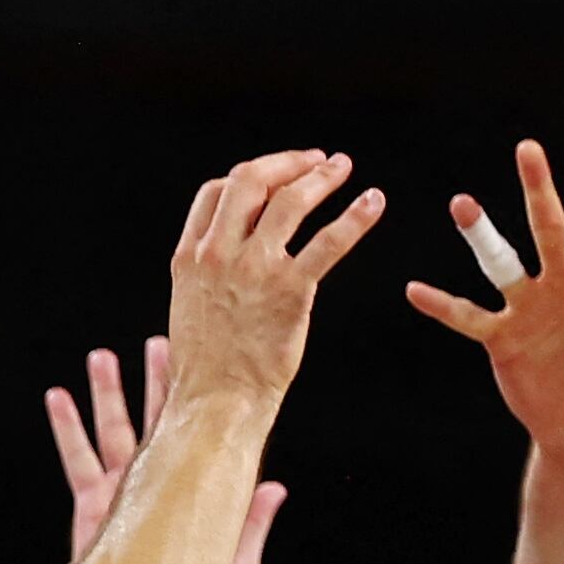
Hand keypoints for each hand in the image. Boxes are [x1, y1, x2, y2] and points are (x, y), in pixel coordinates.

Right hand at [46, 336, 283, 563]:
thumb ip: (250, 525)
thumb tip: (276, 487)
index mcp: (195, 492)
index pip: (200, 434)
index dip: (200, 399)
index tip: (205, 362)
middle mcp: (159, 484)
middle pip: (157, 420)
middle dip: (156, 381)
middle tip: (158, 341)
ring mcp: (124, 492)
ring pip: (115, 430)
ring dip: (108, 393)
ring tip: (101, 355)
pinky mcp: (93, 508)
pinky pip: (78, 460)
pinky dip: (68, 427)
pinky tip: (58, 396)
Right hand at [167, 150, 382, 407]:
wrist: (217, 403)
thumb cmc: (208, 370)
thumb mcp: (190, 310)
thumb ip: (207, 277)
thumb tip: (225, 263)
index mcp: (190, 257)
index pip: (215, 193)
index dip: (248, 177)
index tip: (274, 176)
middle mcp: (218, 253)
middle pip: (250, 181)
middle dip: (286, 164)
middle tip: (316, 160)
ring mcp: (254, 268)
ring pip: (290, 202)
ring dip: (320, 178)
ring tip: (343, 169)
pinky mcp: (290, 289)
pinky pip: (328, 242)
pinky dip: (355, 217)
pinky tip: (373, 202)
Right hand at [403, 140, 563, 453]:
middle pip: (551, 228)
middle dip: (540, 190)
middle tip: (527, 148)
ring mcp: (531, 309)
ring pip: (504, 261)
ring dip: (482, 233)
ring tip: (462, 203)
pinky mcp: (503, 338)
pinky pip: (470, 317)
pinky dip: (444, 306)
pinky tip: (416, 290)